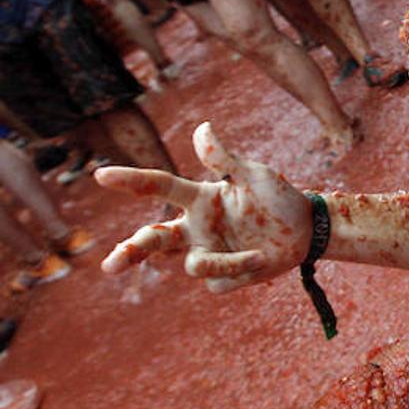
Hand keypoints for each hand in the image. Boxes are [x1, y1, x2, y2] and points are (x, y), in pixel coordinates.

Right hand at [95, 123, 312, 292]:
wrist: (306, 231)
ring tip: (258, 254)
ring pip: (191, 265)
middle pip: (152, 240)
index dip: (132, 180)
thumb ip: (225, 158)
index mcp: (200, 199)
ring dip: (225, 261)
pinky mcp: (222, 277)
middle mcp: (196, 228)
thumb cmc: (277, 199)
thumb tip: (202, 128)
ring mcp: (207, 253)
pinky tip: (262, 259)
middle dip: (130, 252)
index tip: (101, 176)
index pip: (159, 187)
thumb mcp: (255, 175)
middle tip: (110, 266)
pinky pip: (218, 280)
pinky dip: (242, 269)